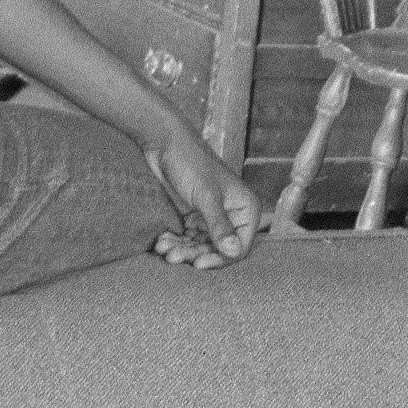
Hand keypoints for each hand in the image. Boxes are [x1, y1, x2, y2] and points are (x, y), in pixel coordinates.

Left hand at [145, 127, 259, 267]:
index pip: (240, 246)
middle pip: (217, 247)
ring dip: (182, 249)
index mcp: (246, 210)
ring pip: (201, 244)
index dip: (220, 258)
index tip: (198, 265)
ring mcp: (212, 215)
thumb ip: (219, 225)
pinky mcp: (194, 214)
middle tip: (172, 257)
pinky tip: (161, 242)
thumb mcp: (206, 196)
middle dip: (194, 254)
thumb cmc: (191, 164)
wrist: (164, 143)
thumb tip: (233, 252)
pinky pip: (188, 236)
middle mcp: (233, 215)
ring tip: (163, 250)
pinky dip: (176, 241)